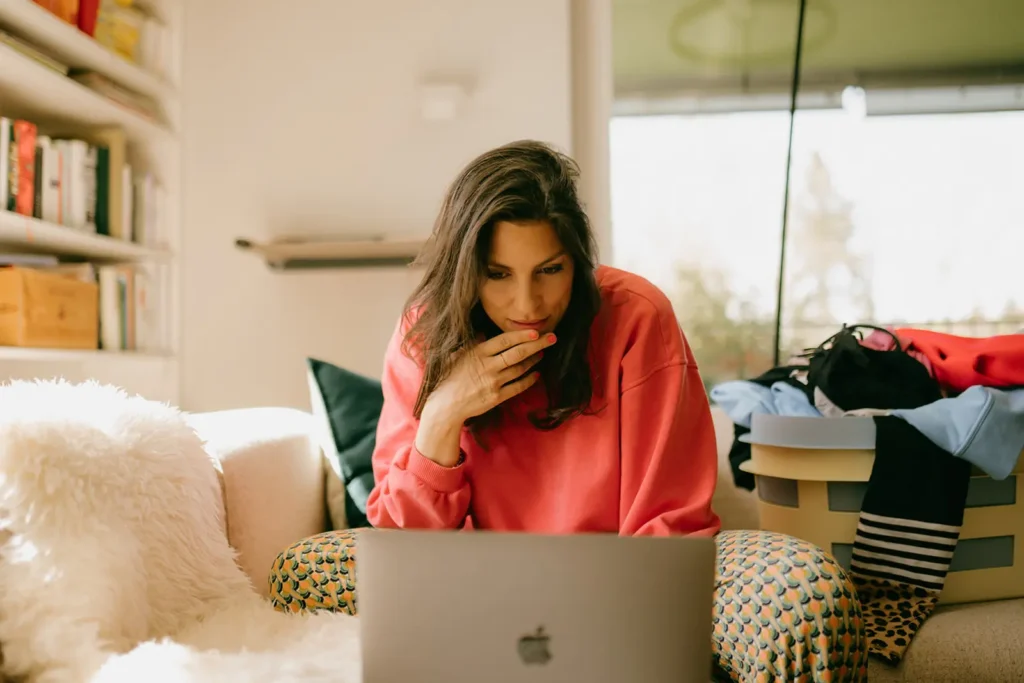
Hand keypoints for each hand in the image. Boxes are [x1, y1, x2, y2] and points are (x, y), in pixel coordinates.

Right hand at [424, 329, 556, 425]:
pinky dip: (529, 379)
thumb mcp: (456, 355)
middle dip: (537, 344)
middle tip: (552, 338)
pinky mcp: (497, 397)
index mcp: (477, 353)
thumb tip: (484, 333)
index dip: (521, 335)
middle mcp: (488, 367)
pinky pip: (518, 386)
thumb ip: (473, 344)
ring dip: (534, 360)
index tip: (535, 331)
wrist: (445, 405)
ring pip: (520, 369)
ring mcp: (493, 383)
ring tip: (542, 352)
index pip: (504, 341)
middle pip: (518, 353)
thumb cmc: (449, 378)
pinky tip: (536, 373)